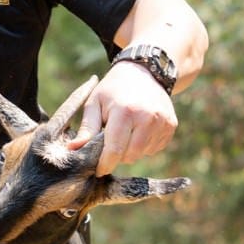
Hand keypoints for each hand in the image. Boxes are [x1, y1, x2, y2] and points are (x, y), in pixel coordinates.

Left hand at [67, 60, 177, 175]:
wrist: (144, 72)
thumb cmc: (113, 90)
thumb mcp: (94, 103)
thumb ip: (87, 129)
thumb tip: (73, 150)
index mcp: (124, 112)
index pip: (114, 150)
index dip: (105, 164)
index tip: (98, 170)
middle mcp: (147, 118)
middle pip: (129, 156)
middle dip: (117, 155)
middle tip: (111, 140)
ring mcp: (162, 122)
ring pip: (142, 154)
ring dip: (131, 150)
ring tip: (125, 131)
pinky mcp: (171, 125)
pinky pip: (155, 148)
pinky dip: (144, 145)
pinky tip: (139, 129)